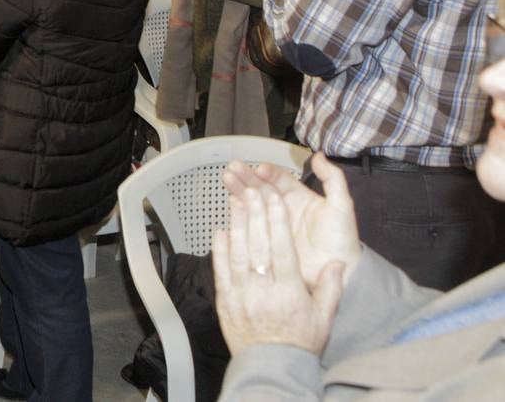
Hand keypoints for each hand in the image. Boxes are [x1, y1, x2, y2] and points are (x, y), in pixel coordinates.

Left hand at [213, 184, 345, 354]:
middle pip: (258, 244)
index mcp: (290, 292)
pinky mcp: (225, 301)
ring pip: (238, 253)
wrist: (272, 367)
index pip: (282, 248)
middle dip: (255, 214)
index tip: (275, 198)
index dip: (277, 220)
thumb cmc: (299, 343)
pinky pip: (221, 271)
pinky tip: (221, 231)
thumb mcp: (324, 318)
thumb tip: (338, 263)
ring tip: (236, 201)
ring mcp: (242, 294)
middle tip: (252, 189)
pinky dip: (220, 250)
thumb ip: (331, 288)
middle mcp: (264, 290)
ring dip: (236, 225)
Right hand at [220, 153, 361, 290]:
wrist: (339, 272)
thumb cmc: (341, 239)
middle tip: (232, 168)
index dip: (268, 172)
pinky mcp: (265, 238)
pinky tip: (230, 201)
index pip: (279, 178)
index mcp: (298, 195)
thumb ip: (333, 179)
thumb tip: (319, 155)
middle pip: (260, 186)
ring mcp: (272, 222)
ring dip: (239, 189)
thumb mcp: (341, 206)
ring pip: (252, 201)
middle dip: (246, 176)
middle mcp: (282, 206)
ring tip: (226, 179)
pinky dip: (239, 211)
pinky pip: (250, 222)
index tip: (259, 169)